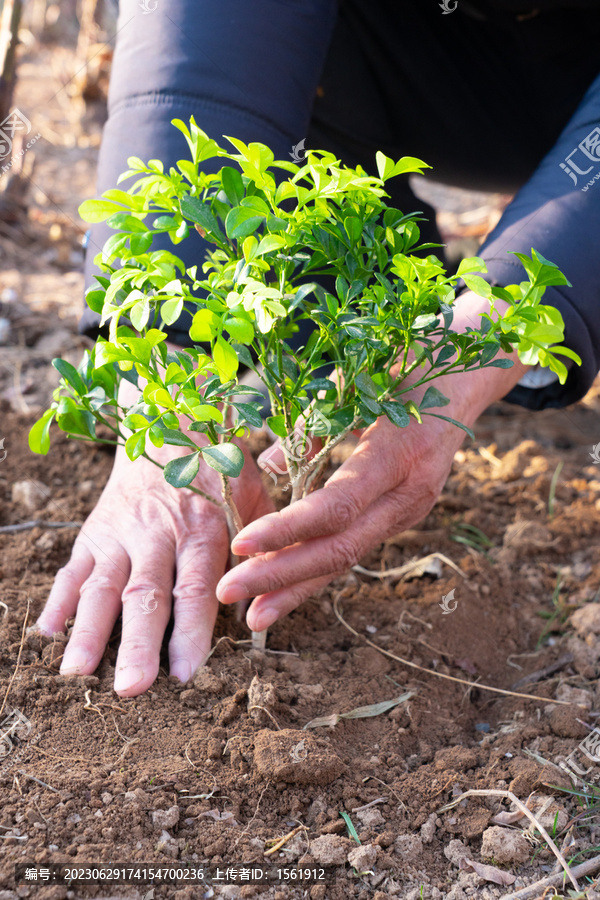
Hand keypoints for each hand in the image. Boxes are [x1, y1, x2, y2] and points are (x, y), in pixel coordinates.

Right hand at [34, 384, 273, 696]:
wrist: (165, 425)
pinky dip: (59, 599)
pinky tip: (47, 632)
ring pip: (101, 586)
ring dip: (89, 631)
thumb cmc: (217, 472)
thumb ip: (259, 547)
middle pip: (144, 595)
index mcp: (200, 528)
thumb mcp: (250, 498)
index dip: (190, 631)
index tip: (185, 673)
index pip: (194, 588)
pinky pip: (73, 568)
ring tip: (78, 673)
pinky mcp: (93, 532)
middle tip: (131, 689)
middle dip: (137, 644)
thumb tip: (263, 604)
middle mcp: (157, 533)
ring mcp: (120, 533)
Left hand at [216, 291, 529, 630]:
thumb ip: (314, 425)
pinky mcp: (402, 513)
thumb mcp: (360, 382)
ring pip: (348, 558)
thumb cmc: (411, 363)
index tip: (240, 545)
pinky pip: (356, 547)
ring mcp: (410, 509)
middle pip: (341, 548)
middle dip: (282, 575)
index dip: (288, 530)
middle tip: (229, 594)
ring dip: (297, 587)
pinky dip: (318, 569)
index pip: (337, 507)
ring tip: (253, 614)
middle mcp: (410, 493)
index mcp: (400, 454)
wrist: (470, 374)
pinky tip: (285, 589)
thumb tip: (267, 465)